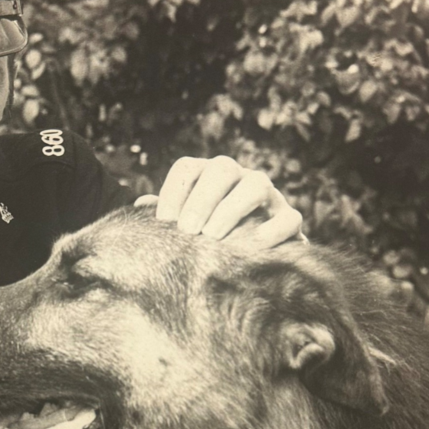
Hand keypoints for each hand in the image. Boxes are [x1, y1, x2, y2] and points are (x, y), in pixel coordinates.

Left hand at [135, 156, 304, 249]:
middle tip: (188, 230)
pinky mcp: (289, 219)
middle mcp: (238, 178)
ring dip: (232, 208)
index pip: (188, 168)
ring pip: (256, 184)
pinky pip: (289, 217)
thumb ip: (165, 216)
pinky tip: (253, 246)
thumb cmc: (206, 240)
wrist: (251, 260)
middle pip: (222, 168)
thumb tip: (140, 206)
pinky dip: (273, 229)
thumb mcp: (184, 227)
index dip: (173, 190)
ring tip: (213, 236)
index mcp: (207, 177)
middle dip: (202, 198)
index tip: (163, 221)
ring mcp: (268, 196)